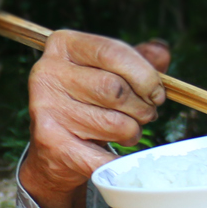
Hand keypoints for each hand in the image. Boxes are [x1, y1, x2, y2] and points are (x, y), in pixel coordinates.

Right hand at [17, 31, 170, 207]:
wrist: (52, 149)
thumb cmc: (88, 102)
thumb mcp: (112, 73)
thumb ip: (139, 60)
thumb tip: (160, 52)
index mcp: (64, 45)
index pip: (113, 52)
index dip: (145, 75)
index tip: (158, 93)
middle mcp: (48, 73)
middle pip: (115, 89)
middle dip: (141, 107)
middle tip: (145, 115)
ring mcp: (46, 108)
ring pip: (114, 123)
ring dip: (132, 132)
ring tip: (127, 132)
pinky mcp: (50, 142)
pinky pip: (102, 157)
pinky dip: (120, 162)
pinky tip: (120, 159)